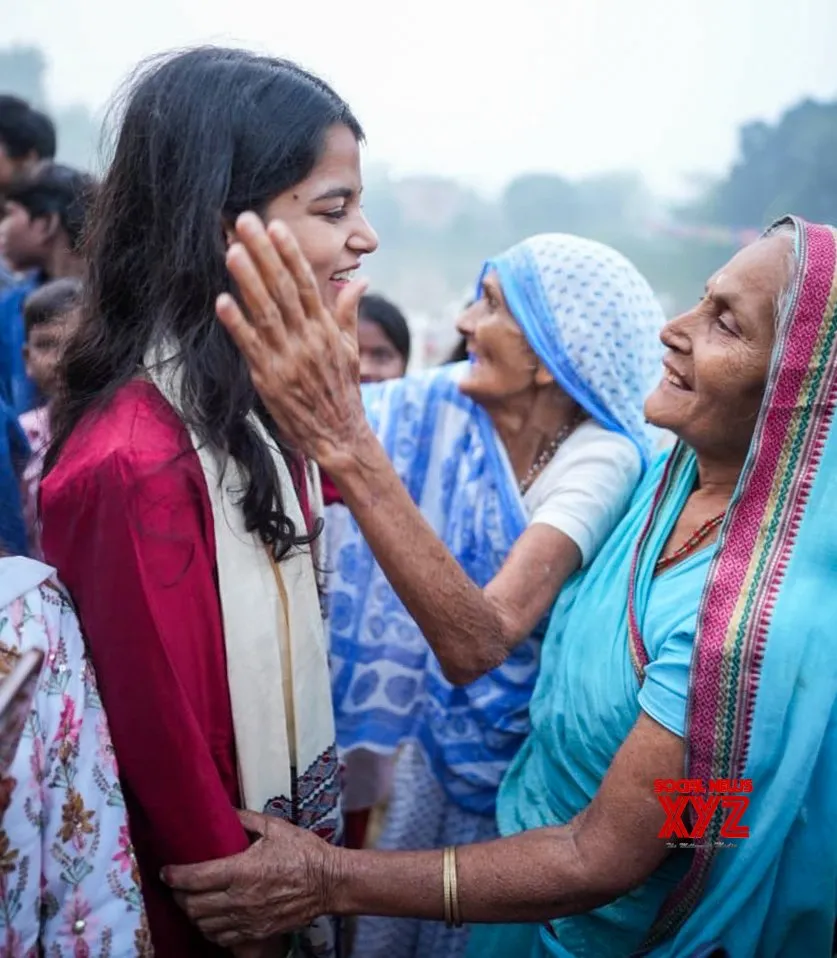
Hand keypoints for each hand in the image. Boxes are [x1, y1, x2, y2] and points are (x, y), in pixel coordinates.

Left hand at [162, 810, 340, 948]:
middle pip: (193, 906)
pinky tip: (212, 918)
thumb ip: (246, 819)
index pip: (195, 878)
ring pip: (204, 925)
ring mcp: (247, 920)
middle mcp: (239, 899)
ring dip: (193, 914)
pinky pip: (222, 938)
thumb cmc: (303, 851)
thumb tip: (226, 810)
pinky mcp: (256, 933)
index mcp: (242, 870)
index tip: (166, 871)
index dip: (174, 876)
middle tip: (179, 885)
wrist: (328, 882)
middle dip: (179, 896)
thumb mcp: (275, 827)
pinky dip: (210, 929)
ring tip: (194, 901)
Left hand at [218, 212, 371, 470]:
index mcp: (325, 329)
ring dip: (247, 279)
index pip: (306, 283)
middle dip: (263, 253)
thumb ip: (348, 312)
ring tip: (231, 250)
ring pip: (265, 311)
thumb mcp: (351, 350)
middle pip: (282, 288)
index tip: (275, 226)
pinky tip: (222, 301)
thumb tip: (361, 279)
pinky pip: (251, 346)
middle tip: (245, 221)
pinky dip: (237, 324)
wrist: (340, 435)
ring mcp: (288, 358)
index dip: (289, 253)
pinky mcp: (270, 379)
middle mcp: (307, 339)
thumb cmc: (343, 392)